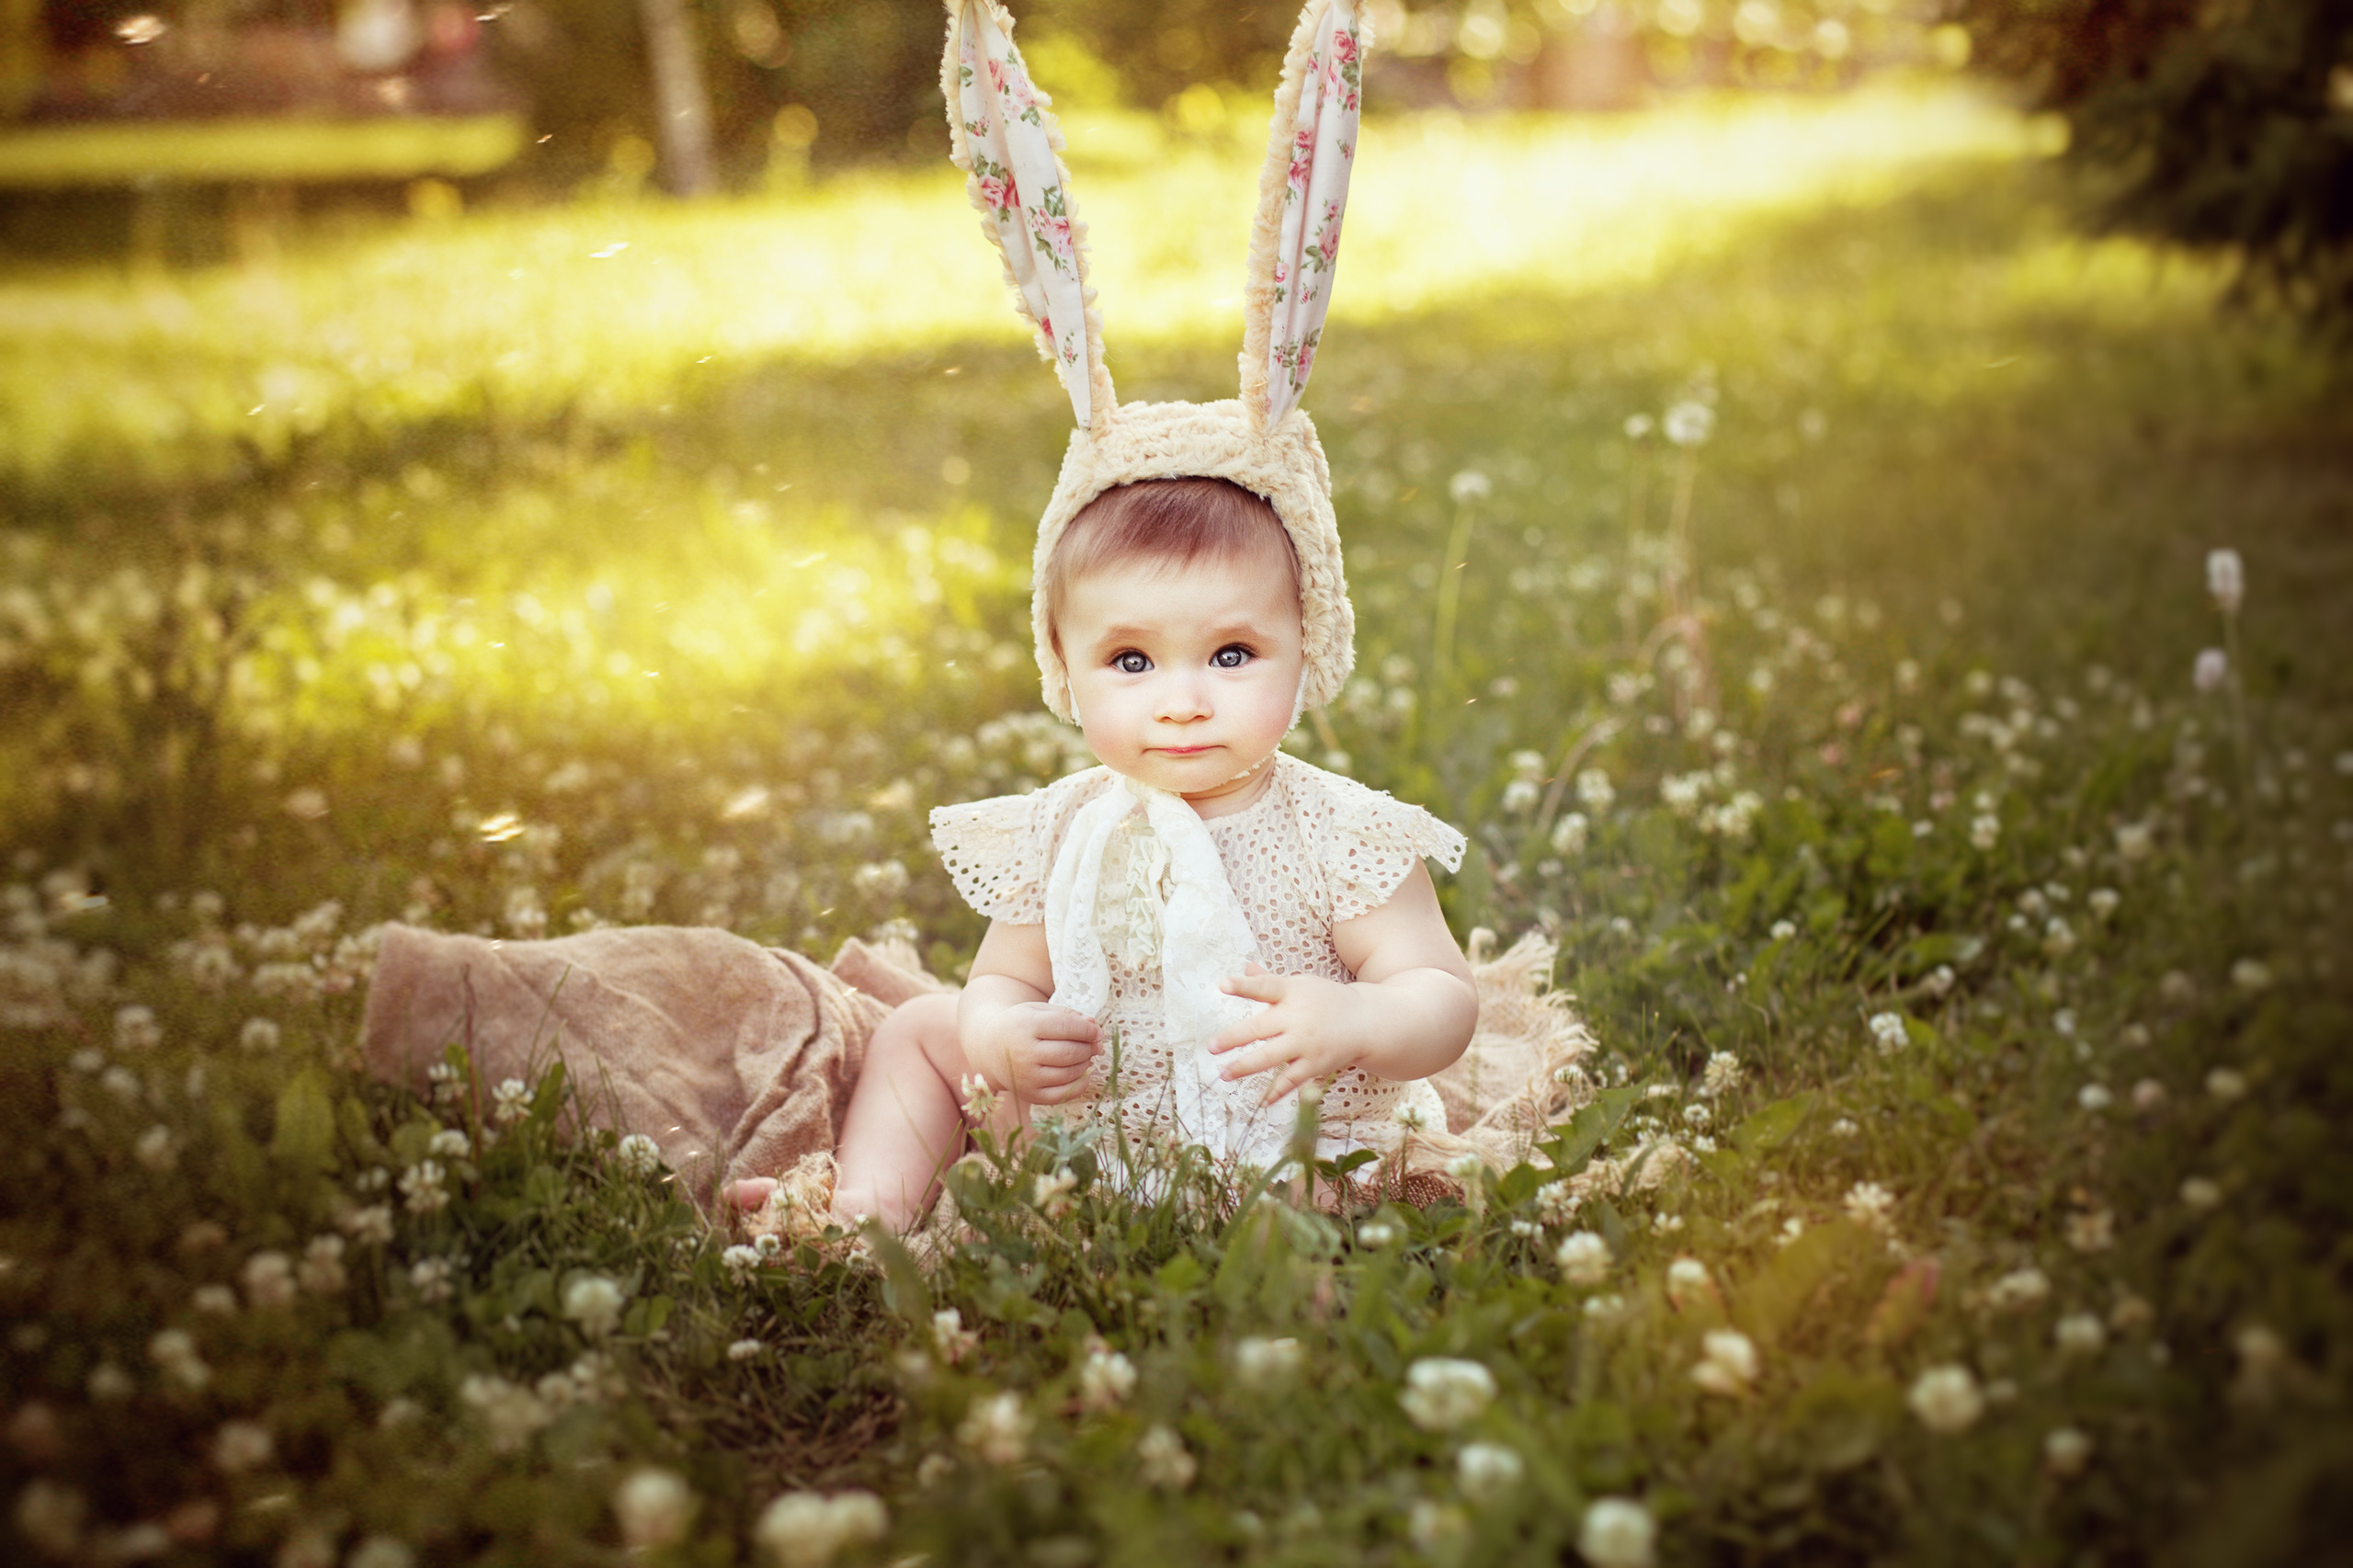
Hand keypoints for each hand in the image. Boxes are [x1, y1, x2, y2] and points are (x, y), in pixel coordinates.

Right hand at [974, 1000, 1101, 1106]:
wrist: (990, 1049)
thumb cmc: (1020, 1026)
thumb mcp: (1039, 1011)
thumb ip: (1067, 1015)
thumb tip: (1093, 1026)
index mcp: (1026, 1026)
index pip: (1066, 1028)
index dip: (1088, 1030)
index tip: (1097, 1032)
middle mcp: (1024, 1053)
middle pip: (1070, 1052)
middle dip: (1089, 1048)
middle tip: (1094, 1045)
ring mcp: (1027, 1077)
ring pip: (1070, 1073)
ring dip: (1085, 1064)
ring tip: (1084, 1056)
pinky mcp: (1030, 1094)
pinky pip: (1063, 1094)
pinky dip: (1080, 1085)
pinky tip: (1082, 1074)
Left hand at [1209, 961, 1373, 1103]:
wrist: (1367, 1020)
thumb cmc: (1327, 1000)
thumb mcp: (1302, 985)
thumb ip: (1271, 981)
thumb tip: (1246, 966)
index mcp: (1292, 992)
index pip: (1264, 986)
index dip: (1243, 985)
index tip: (1223, 985)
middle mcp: (1298, 1017)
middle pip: (1260, 1028)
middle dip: (1233, 1038)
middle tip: (1211, 1046)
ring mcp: (1306, 1043)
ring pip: (1270, 1057)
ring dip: (1246, 1067)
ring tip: (1225, 1074)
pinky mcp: (1315, 1064)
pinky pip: (1291, 1080)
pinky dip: (1276, 1091)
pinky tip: (1261, 1101)